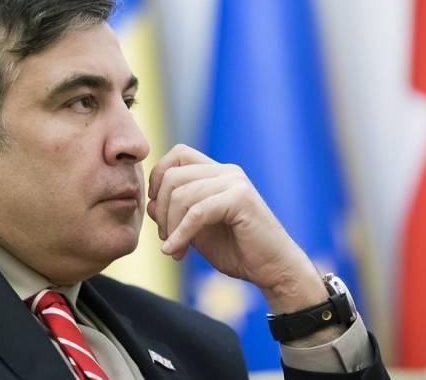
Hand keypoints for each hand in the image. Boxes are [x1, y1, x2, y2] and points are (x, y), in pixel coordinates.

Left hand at [147, 144, 328, 313]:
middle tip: (166, 239)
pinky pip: (197, 212)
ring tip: (175, 250)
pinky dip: (181, 234)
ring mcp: (235, 182)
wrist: (273, 270)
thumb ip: (176, 212)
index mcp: (217, 172)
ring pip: (182, 194)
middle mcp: (226, 171)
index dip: (159, 179)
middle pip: (173, 175)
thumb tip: (152, 203)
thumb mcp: (196, 230)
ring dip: (171, 227)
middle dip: (162, 210)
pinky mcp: (240, 199)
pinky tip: (176, 252)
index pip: (177, 155)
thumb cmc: (237, 250)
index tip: (158, 212)